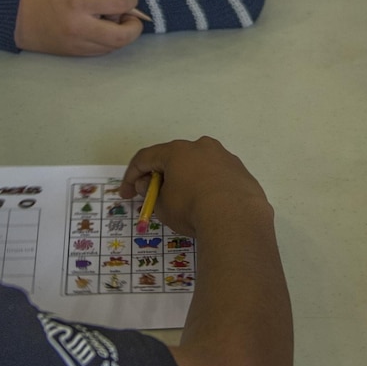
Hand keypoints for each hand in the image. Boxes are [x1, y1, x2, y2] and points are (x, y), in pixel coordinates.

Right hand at [14, 0, 142, 55]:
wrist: (14, 18)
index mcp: (77, 2)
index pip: (119, 4)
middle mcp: (79, 27)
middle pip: (122, 36)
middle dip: (134, 26)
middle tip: (130, 15)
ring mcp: (77, 44)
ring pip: (114, 46)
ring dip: (122, 33)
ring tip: (112, 19)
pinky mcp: (75, 54)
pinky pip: (102, 51)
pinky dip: (109, 40)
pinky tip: (101, 28)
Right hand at [118, 136, 271, 238]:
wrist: (237, 218)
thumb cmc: (191, 208)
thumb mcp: (162, 205)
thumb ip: (149, 193)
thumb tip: (146, 183)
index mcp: (177, 151)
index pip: (145, 158)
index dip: (131, 176)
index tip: (126, 194)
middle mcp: (201, 147)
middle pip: (173, 159)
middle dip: (160, 177)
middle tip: (153, 197)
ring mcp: (224, 157)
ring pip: (198, 167)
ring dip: (186, 181)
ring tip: (183, 203)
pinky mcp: (241, 171)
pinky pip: (217, 177)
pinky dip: (207, 188)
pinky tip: (207, 206)